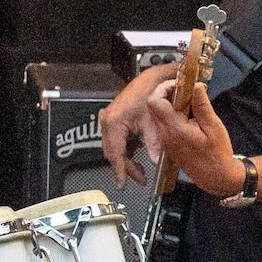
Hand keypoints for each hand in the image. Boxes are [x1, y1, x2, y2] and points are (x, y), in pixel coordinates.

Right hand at [98, 63, 178, 182]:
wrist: (151, 77)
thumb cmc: (151, 93)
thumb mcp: (154, 120)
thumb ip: (154, 142)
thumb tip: (154, 161)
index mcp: (114, 123)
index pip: (115, 153)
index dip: (120, 170)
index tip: (122, 184)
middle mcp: (107, 122)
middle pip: (113, 153)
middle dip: (125, 168)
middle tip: (139, 179)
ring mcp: (109, 120)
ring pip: (114, 148)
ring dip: (125, 160)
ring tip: (140, 171)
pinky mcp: (114, 120)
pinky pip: (117, 141)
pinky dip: (126, 151)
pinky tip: (136, 157)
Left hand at [135, 73, 239, 196]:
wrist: (215, 176)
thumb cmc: (217, 153)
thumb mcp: (214, 126)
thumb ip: (202, 105)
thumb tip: (196, 85)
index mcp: (174, 128)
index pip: (154, 102)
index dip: (164, 88)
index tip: (180, 84)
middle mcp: (164, 134)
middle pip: (153, 106)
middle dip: (167, 93)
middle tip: (187, 90)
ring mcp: (163, 140)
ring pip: (157, 114)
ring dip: (170, 104)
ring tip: (189, 101)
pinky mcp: (166, 143)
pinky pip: (163, 124)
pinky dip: (172, 114)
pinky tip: (187, 114)